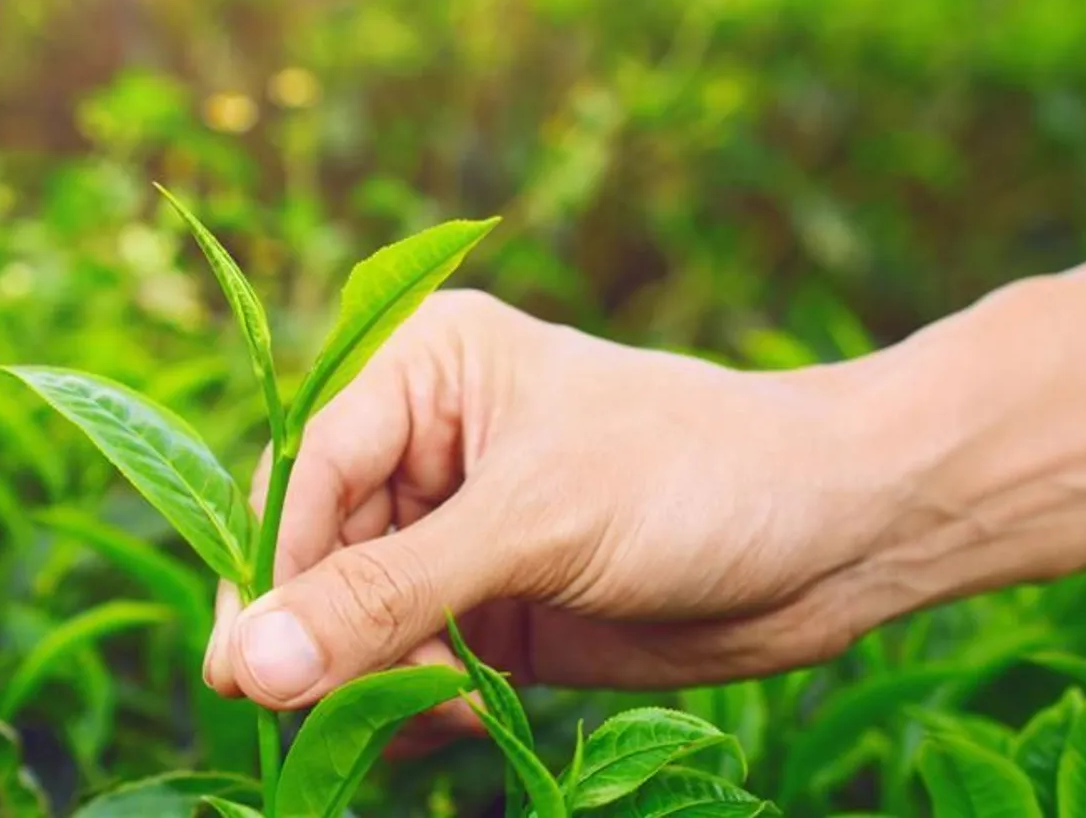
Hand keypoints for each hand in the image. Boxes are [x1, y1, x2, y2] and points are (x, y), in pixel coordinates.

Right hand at [201, 290, 901, 711]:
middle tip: (307, 715)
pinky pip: (409, 665)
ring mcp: (458, 533)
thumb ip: (388, 596)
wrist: (837, 537)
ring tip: (434, 707)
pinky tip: (460, 716)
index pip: (304, 470)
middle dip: (320, 634)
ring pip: (355, 619)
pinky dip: (416, 703)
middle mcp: (426, 447)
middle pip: (314, 551)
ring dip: (370, 679)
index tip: (248, 667)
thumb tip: (249, 664)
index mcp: (424, 370)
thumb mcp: (534, 525)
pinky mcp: (490, 608)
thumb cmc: (695, 477)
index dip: (272, 568)